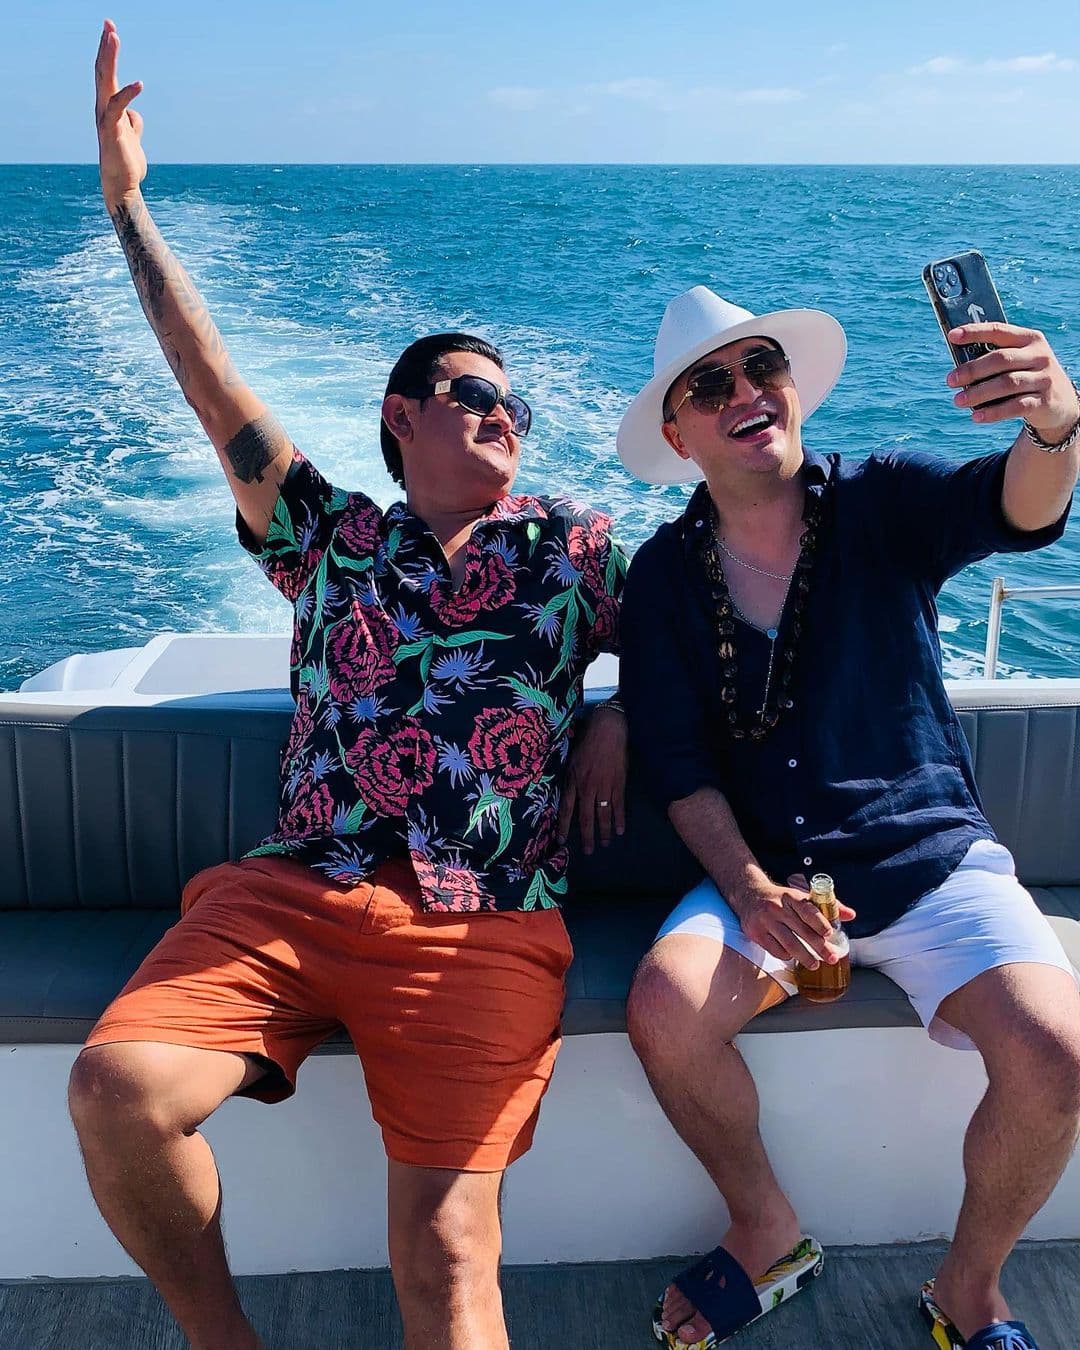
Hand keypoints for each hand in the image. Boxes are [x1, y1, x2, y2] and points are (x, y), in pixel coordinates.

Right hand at [95, 20, 145, 209]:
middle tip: (108, 23)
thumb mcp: (132, 137)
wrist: (121, 184)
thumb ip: (132, 122)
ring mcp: (105, 118)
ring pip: (105, 82)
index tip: (110, 30)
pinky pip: (118, 108)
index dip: (107, 52)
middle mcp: (102, 108)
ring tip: (113, 37)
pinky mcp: (112, 131)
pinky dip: (128, 94)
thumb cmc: (125, 162)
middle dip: (105, 46)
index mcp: (107, 107)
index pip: (106, 74)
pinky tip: (139, 83)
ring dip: (109, 58)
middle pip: (102, 71)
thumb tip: (134, 114)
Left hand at [557, 705, 626, 854]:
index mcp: (573, 780)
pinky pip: (618, 806)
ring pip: (603, 815)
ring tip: (604, 844)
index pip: (566, 808)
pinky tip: (620, 830)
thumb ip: (569, 775)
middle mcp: (587, 787)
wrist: (608, 730)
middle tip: (588, 851)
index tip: (561, 840)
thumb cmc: (588, 740)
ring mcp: (604, 787)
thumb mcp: (571, 757)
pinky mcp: (618, 784)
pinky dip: (619, 819)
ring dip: (604, 832)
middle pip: (585, 817)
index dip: (564, 826)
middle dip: (586, 836)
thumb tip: (564, 788)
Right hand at [731, 873, 856, 968]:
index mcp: (791, 897)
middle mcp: (777, 907)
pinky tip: (792, 957)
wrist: (748, 894)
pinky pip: (775, 949)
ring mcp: (765, 921)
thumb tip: (851, 915)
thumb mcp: (801, 897)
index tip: (829, 934)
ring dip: (804, 956)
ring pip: (788, 943)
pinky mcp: (756, 933)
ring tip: (815, 964)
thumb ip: (827, 906)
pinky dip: (786, 955)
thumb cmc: (781, 899)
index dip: (819, 922)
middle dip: (818, 947)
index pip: (807, 909)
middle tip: (831, 958)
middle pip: (801, 930)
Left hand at [946, 323, 1079, 440]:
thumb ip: (995, 359)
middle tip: (950, 381)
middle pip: (1001, 359)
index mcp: (1030, 339)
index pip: (1000, 331)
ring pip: (1007, 383)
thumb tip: (959, 369)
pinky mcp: (1044, 402)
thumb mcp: (1019, 361)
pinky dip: (994, 412)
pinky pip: (1015, 406)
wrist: (1061, 402)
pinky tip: (976, 416)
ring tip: (958, 400)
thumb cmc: (1027, 376)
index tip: (952, 336)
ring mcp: (1044, 378)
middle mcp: (1039, 356)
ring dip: (979, 393)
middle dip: (972, 370)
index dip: (975, 332)